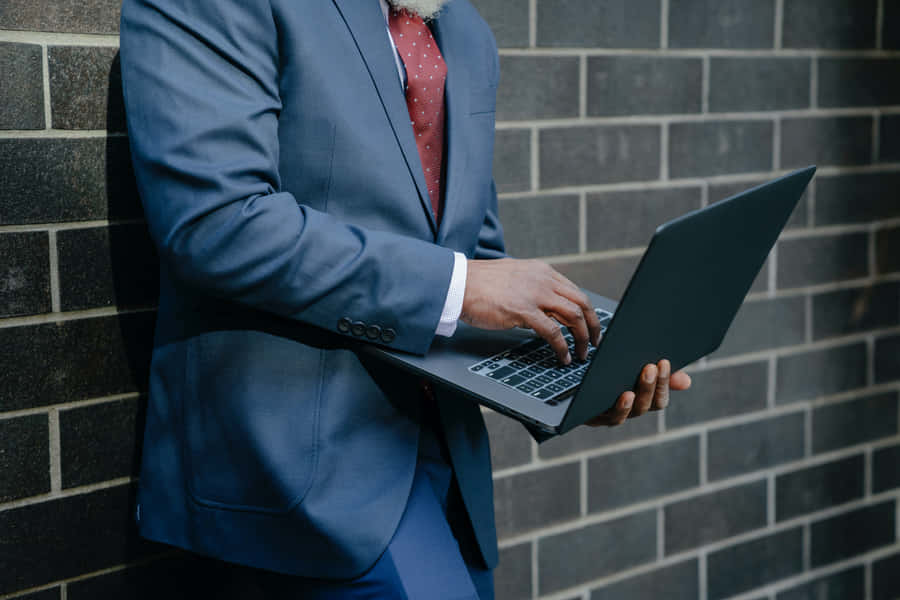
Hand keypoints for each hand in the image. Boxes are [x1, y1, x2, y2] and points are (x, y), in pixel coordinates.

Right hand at [461, 258, 601, 364]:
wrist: (458, 283)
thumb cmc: (479, 284)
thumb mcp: (514, 278)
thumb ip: (532, 288)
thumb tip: (545, 308)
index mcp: (542, 271)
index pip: (575, 291)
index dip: (587, 311)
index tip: (590, 325)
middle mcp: (543, 280)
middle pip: (582, 303)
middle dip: (593, 325)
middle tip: (595, 342)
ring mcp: (535, 294)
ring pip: (573, 316)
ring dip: (582, 337)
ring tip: (582, 353)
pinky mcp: (524, 310)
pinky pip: (553, 332)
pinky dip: (562, 347)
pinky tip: (563, 357)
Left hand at [586, 359, 691, 426]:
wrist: (572, 386)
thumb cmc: (609, 375)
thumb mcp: (632, 369)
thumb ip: (658, 374)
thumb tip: (686, 381)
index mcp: (641, 401)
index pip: (660, 398)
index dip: (665, 382)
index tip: (664, 361)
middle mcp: (629, 412)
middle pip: (646, 404)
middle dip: (651, 385)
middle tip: (651, 366)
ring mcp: (611, 416)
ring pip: (630, 412)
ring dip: (637, 397)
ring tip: (639, 379)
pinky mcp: (594, 417)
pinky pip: (609, 416)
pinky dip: (619, 408)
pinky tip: (624, 394)